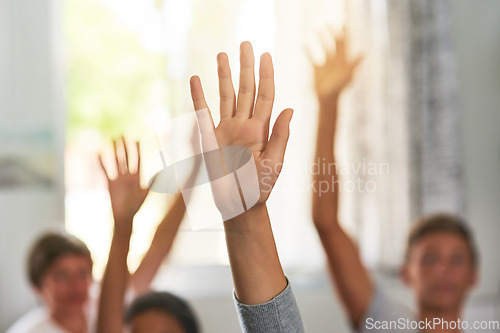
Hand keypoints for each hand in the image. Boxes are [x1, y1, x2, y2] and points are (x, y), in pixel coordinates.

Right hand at [99, 137, 148, 224]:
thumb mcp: (147, 192)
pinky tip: (98, 152)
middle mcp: (128, 175)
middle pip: (127, 157)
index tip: (140, 138)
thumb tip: (167, 173)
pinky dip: (101, 161)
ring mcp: (118, 178)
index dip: (139, 150)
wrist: (125, 217)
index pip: (139, 159)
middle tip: (125, 133)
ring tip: (112, 138)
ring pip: (116, 161)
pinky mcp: (110, 183)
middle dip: (126, 146)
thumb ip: (156, 182)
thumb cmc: (137, 206)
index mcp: (138, 177)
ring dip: (114, 150)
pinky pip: (105, 170)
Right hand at [189, 42, 292, 211]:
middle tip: (245, 44)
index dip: (266, 75)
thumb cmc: (259, 189)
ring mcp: (226, 130)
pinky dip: (198, 97)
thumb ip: (280, 137)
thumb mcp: (273, 165)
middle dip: (245, 66)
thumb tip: (290, 109)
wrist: (238, 206)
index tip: (265, 55)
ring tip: (222, 55)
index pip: (266, 96)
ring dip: (224, 76)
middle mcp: (244, 125)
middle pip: (246, 89)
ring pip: (226, 96)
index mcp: (261, 130)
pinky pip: (203, 113)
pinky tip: (195, 80)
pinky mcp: (210, 138)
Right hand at [313, 27, 362, 105]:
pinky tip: (304, 44)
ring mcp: (326, 65)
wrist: (327, 99)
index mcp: (343, 61)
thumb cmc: (338, 89)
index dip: (344, 34)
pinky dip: (308, 51)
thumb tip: (364, 53)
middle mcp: (335, 61)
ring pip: (324, 48)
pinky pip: (312, 58)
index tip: (343, 24)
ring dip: (321, 39)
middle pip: (335, 44)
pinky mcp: (317, 70)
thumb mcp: (347, 75)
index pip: (344, 45)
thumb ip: (354, 64)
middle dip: (333, 34)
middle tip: (329, 23)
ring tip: (317, 29)